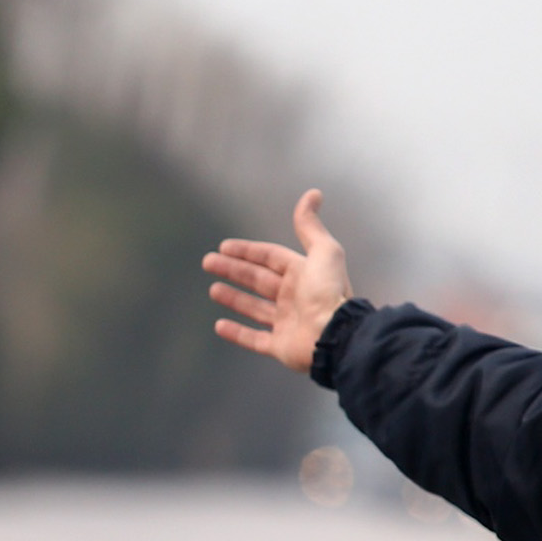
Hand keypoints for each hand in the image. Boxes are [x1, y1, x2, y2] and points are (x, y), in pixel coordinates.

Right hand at [203, 191, 354, 374]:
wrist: (333, 334)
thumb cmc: (327, 292)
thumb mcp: (323, 252)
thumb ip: (310, 226)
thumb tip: (312, 194)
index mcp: (303, 275)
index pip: (270, 258)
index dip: (247, 251)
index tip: (224, 246)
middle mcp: (294, 297)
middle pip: (258, 280)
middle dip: (233, 270)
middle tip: (208, 263)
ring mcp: (286, 323)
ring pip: (254, 308)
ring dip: (234, 298)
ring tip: (213, 291)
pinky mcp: (279, 347)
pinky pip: (254, 339)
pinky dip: (237, 334)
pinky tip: (219, 326)